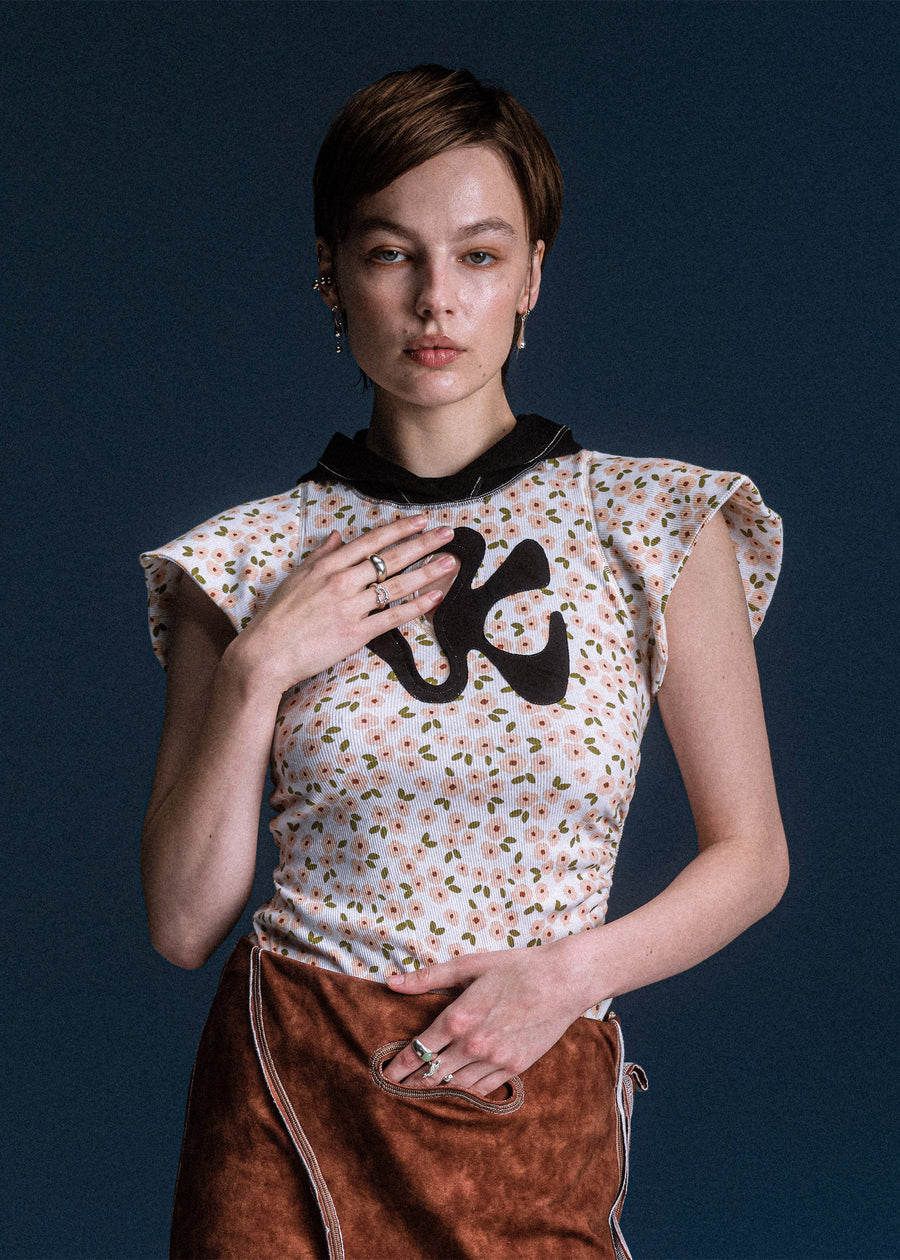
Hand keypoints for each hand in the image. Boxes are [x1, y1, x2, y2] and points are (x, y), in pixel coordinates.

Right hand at [229, 514, 457, 694]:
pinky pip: (393, 616)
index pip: (371, 541)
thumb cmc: (278, 616)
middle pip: (391, 558)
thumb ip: (320, 555)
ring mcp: (351, 607)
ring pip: (397, 585)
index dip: (399, 530)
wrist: (266, 653)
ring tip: (451, 562)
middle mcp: (342, 581)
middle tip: (447, 534)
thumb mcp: (296, 577)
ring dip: (428, 572)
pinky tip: (435, 597)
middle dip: (423, 544)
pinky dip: (416, 606)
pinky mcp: (356, 633)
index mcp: (327, 564)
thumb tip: (335, 536)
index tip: (420, 521)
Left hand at [383, 942, 592, 1096]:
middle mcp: (473, 1044)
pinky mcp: (514, 1067)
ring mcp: (495, 1060)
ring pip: (455, 1086)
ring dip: (436, 1089)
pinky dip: (465, 1092)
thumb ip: (428, 977)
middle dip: (411, 1082)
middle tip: (396, 1088)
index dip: (398, 1066)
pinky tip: (456, 1089)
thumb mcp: (469, 966)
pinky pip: (482, 1089)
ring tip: (421, 1091)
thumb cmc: (515, 968)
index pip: (417, 1050)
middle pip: (432, 1073)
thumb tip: (391, 983)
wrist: (562, 980)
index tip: (385, 1074)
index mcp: (458, 1018)